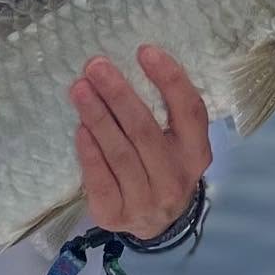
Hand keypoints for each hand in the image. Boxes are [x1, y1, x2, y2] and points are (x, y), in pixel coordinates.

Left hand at [70, 46, 211, 239]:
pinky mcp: (116, 215)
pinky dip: (90, 154)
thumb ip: (161, 111)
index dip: (170, 79)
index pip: (189, 111)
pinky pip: (101, 181)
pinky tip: (80, 129)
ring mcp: (147, 200)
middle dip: (118, 94)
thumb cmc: (160, 166)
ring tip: (79, 89)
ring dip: (98, 117)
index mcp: (195, 153)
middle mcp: (176, 178)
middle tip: (95, 66)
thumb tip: (121, 68)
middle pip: (145, 130)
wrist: (155, 223)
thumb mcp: (174, 142)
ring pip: (120, 154)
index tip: (145, 51)